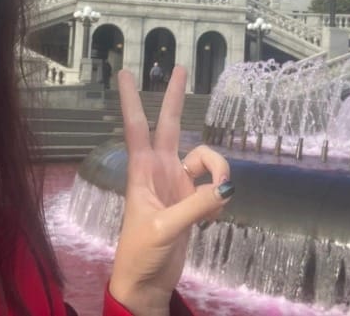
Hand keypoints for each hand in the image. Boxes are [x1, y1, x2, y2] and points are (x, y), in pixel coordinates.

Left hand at [109, 65, 232, 314]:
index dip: (130, 99)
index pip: (135, 127)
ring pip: (204, 158)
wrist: (147, 284)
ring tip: (219, 198)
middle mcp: (159, 170)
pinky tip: (212, 216)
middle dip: (173, 96)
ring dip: (217, 169)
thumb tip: (226, 187)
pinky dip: (219, 194)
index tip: (123, 72)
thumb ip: (196, 205)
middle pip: (168, 124)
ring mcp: (176, 183)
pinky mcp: (191, 200)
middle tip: (178, 67)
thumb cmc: (141, 253)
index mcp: (142, 171)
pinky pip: (213, 183)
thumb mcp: (166, 227)